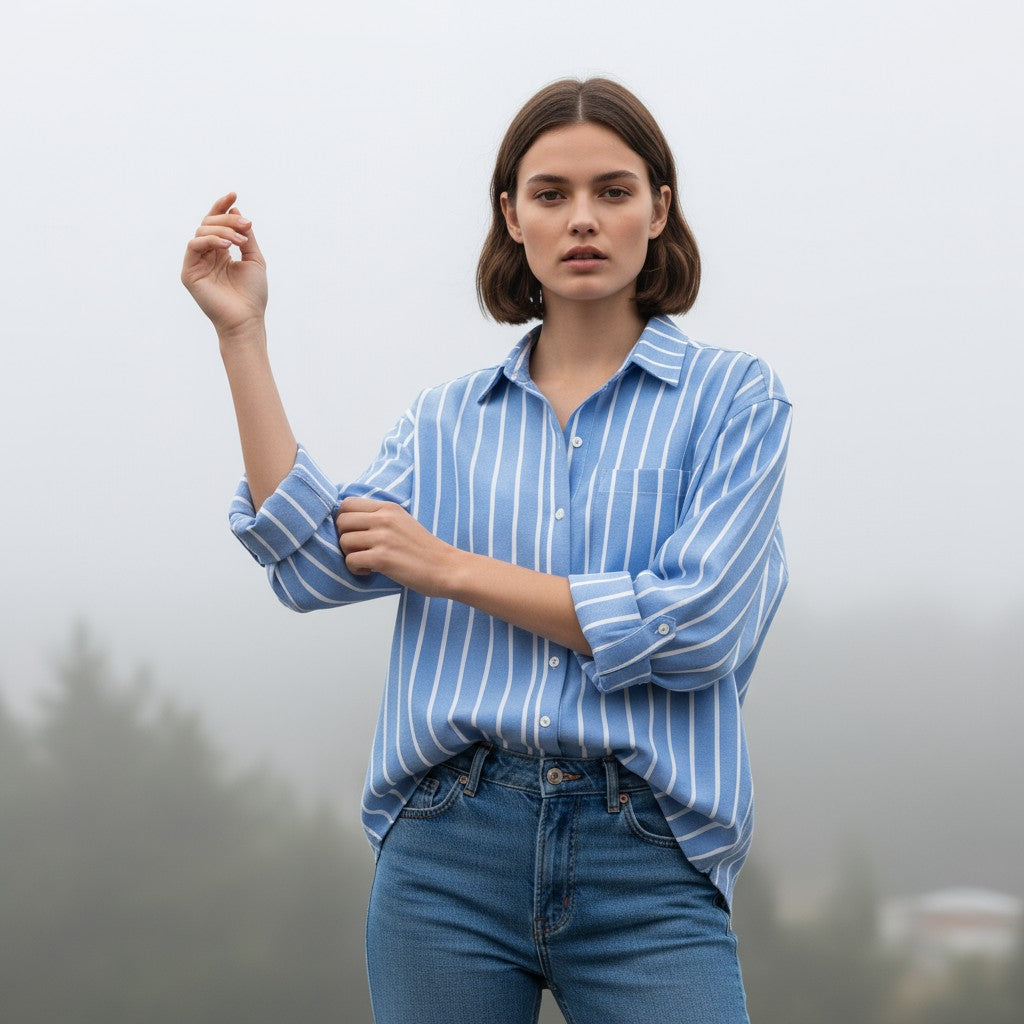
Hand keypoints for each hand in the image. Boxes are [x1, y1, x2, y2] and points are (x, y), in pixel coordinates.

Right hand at [181, 192, 267, 338]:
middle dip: (228, 219)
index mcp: (220, 252)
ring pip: (202, 231)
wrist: (247, 319)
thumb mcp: (254, 259)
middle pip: (208, 223)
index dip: (222, 207)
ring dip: (223, 230)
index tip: (234, 194)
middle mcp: (206, 256)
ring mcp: (196, 263)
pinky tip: (227, 245)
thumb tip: (236, 210)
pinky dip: (211, 240)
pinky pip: (194, 245)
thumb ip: (245, 236)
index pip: (216, 223)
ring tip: (240, 241)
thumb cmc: (252, 295)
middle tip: (246, 225)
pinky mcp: (189, 273)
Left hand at [336, 498, 457, 595]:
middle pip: (341, 521)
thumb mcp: (403, 522)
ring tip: (367, 561)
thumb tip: (350, 522)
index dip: (344, 520)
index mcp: (388, 508)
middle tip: (360, 549)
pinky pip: (351, 560)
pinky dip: (356, 569)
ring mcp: (383, 537)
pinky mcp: (383, 558)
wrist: (447, 568)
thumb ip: (380, 518)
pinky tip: (371, 571)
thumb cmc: (425, 550)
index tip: (355, 534)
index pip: (347, 503)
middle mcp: (384, 518)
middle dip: (345, 538)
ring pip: (344, 541)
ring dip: (350, 555)